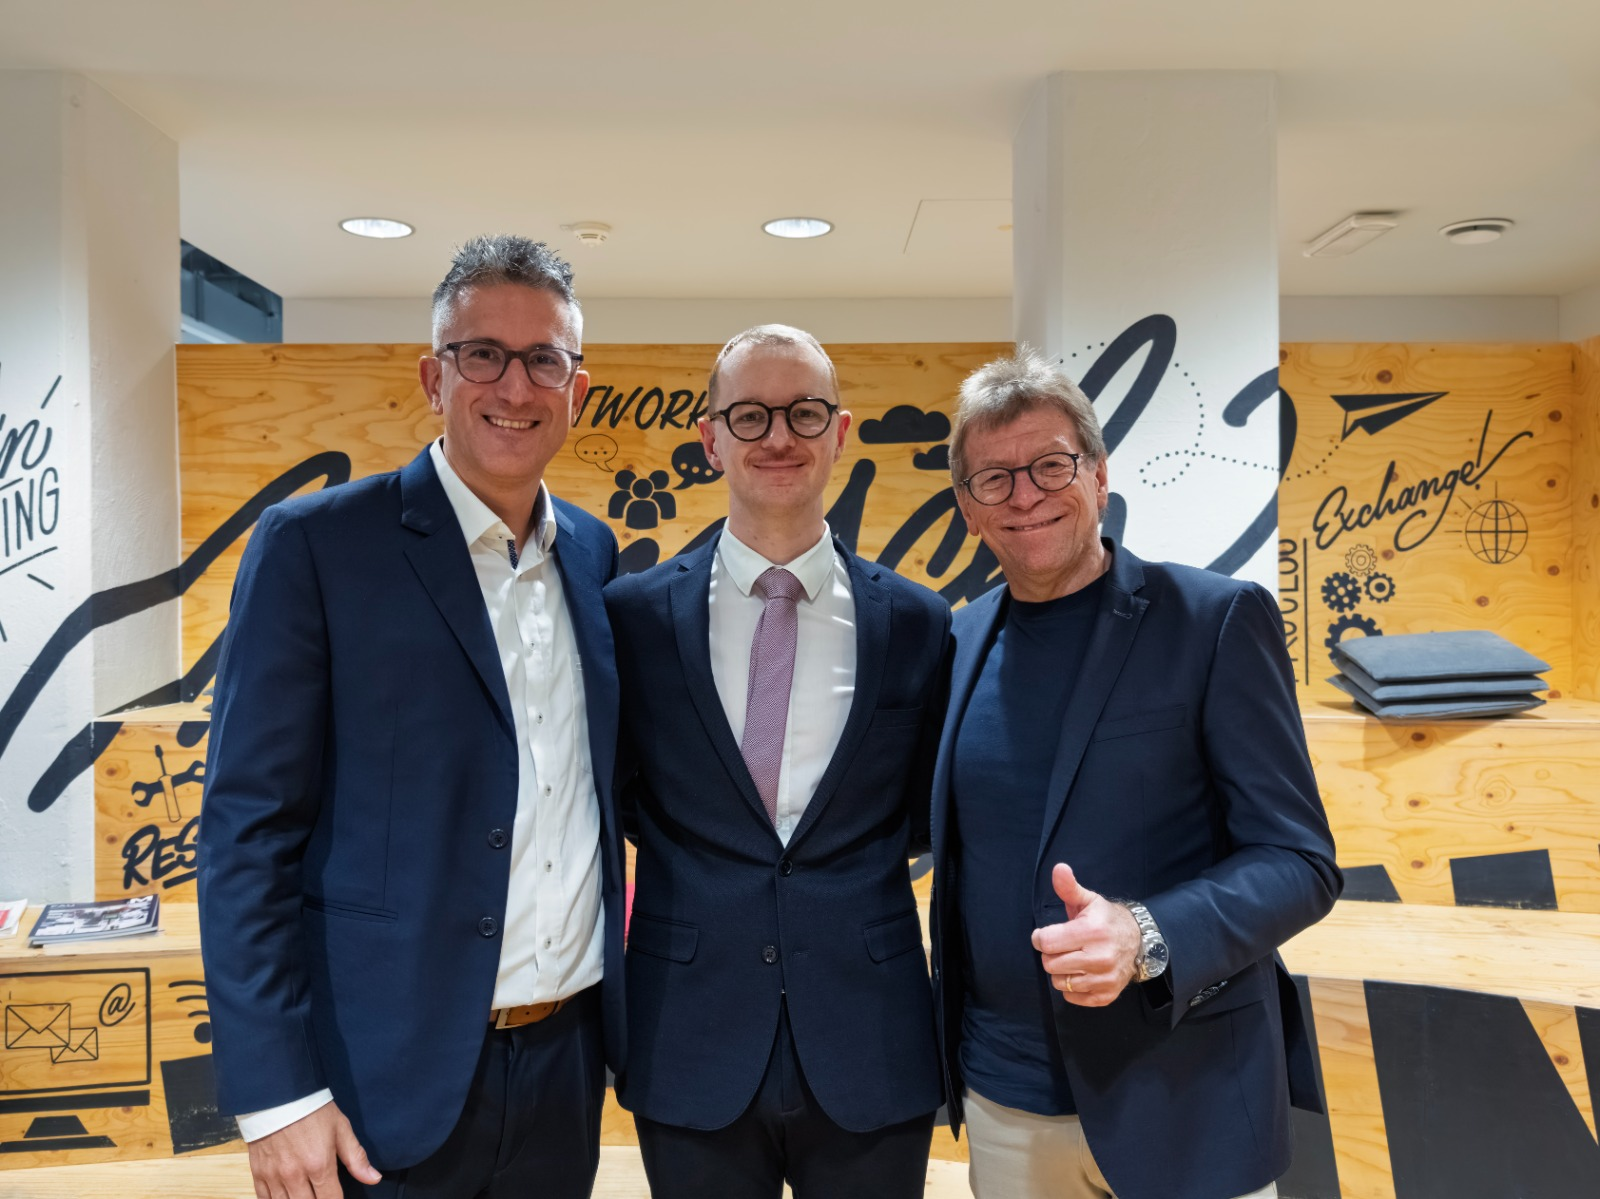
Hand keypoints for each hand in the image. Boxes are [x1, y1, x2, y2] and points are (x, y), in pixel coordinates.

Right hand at [246, 1100, 379, 1198]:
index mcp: (319, 1165)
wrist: (279, 1094)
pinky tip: (285, 1197)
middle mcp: (295, 1176)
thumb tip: (374, 1179)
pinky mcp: (258, 1173)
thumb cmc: (313, 1110)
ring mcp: (274, 1176)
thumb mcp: (341, 1128)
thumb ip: (356, 1158)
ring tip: (306, 1195)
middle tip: (322, 1195)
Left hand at [1031, 863, 1140, 1006]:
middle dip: (1051, 954)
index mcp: (1091, 931)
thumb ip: (1068, 887)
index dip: (1040, 937)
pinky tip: (1081, 973)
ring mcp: (1104, 978)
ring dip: (1060, 971)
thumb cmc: (1106, 920)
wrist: (1139, 942)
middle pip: (1050, 964)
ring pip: (1059, 982)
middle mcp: (1099, 957)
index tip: (1047, 934)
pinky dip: (1071, 988)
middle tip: (1062, 947)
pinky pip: (1072, 997)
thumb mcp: (1088, 900)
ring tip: (1072, 959)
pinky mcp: (1106, 995)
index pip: (1045, 942)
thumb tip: (1059, 868)